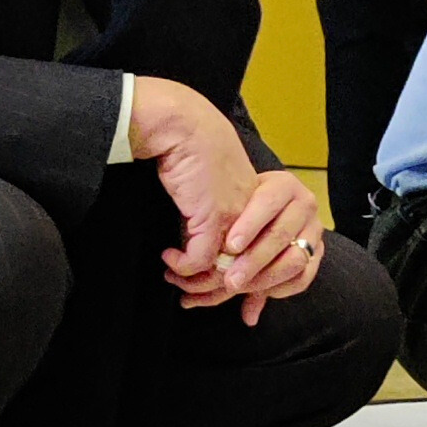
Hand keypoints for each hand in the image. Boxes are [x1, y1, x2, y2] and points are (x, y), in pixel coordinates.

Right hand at [130, 74, 258, 290]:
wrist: (185, 126)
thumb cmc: (194, 153)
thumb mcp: (213, 189)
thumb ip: (215, 216)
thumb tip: (203, 249)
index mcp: (258, 212)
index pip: (253, 260)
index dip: (230, 282)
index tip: (205, 293)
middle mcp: (252, 219)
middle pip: (241, 271)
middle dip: (212, 293)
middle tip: (188, 299)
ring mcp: (235, 220)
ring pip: (222, 271)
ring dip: (193, 282)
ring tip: (173, 277)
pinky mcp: (212, 217)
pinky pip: (200, 260)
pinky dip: (182, 266)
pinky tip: (168, 257)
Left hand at [194, 170, 326, 322]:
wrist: (272, 208)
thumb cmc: (246, 204)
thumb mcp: (237, 206)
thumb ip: (224, 229)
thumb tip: (197, 261)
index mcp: (284, 185)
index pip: (268, 202)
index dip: (249, 225)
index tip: (230, 247)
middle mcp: (305, 205)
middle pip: (282, 235)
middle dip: (254, 260)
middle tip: (231, 279)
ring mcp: (314, 230)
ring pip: (295, 259)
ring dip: (266, 278)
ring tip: (240, 288)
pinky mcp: (318, 254)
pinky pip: (304, 277)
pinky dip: (281, 288)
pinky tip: (258, 292)